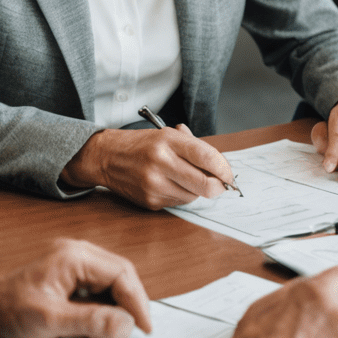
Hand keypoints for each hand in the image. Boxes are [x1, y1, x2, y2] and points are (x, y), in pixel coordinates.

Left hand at [0, 237, 153, 337]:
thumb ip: (90, 322)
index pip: (121, 273)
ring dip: (120, 305)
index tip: (144, 328)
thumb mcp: (49, 321)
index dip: (137, 302)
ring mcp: (74, 262)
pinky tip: (106, 324)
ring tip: (125, 330)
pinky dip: (107, 305)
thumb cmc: (10, 313)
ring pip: (112, 280)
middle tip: (140, 331)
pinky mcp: (70, 275)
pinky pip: (99, 287)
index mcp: (74, 256)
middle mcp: (78, 253)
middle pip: (121, 274)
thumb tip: (127, 326)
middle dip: (132, 302)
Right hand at [60, 124, 234, 209]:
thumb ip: (195, 147)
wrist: (107, 157)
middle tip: (221, 184)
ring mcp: (154, 185)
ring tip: (187, 178)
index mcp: (167, 141)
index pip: (206, 157)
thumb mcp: (168, 134)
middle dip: (219, 186)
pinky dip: (182, 196)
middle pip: (205, 184)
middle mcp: (160, 163)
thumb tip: (221, 167)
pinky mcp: (149, 202)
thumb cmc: (142, 144)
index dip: (224, 168)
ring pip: (194, 196)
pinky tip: (172, 185)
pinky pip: (178, 203)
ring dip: (198, 191)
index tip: (230, 174)